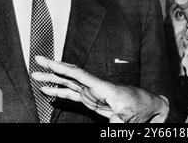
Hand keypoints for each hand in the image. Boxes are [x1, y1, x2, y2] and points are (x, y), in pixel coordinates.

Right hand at [31, 56, 168, 122]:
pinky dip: (60, 91)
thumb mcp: (129, 120)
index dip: (63, 68)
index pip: (80, 75)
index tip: (50, 61)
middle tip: (37, 59)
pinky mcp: (92, 98)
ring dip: (53, 79)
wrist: (150, 105)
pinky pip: (72, 93)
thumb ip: (117, 124)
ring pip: (69, 82)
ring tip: (36, 75)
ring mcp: (93, 91)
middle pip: (71, 74)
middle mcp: (96, 86)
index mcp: (103, 87)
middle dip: (54, 67)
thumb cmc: (141, 109)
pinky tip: (48, 90)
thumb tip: (111, 128)